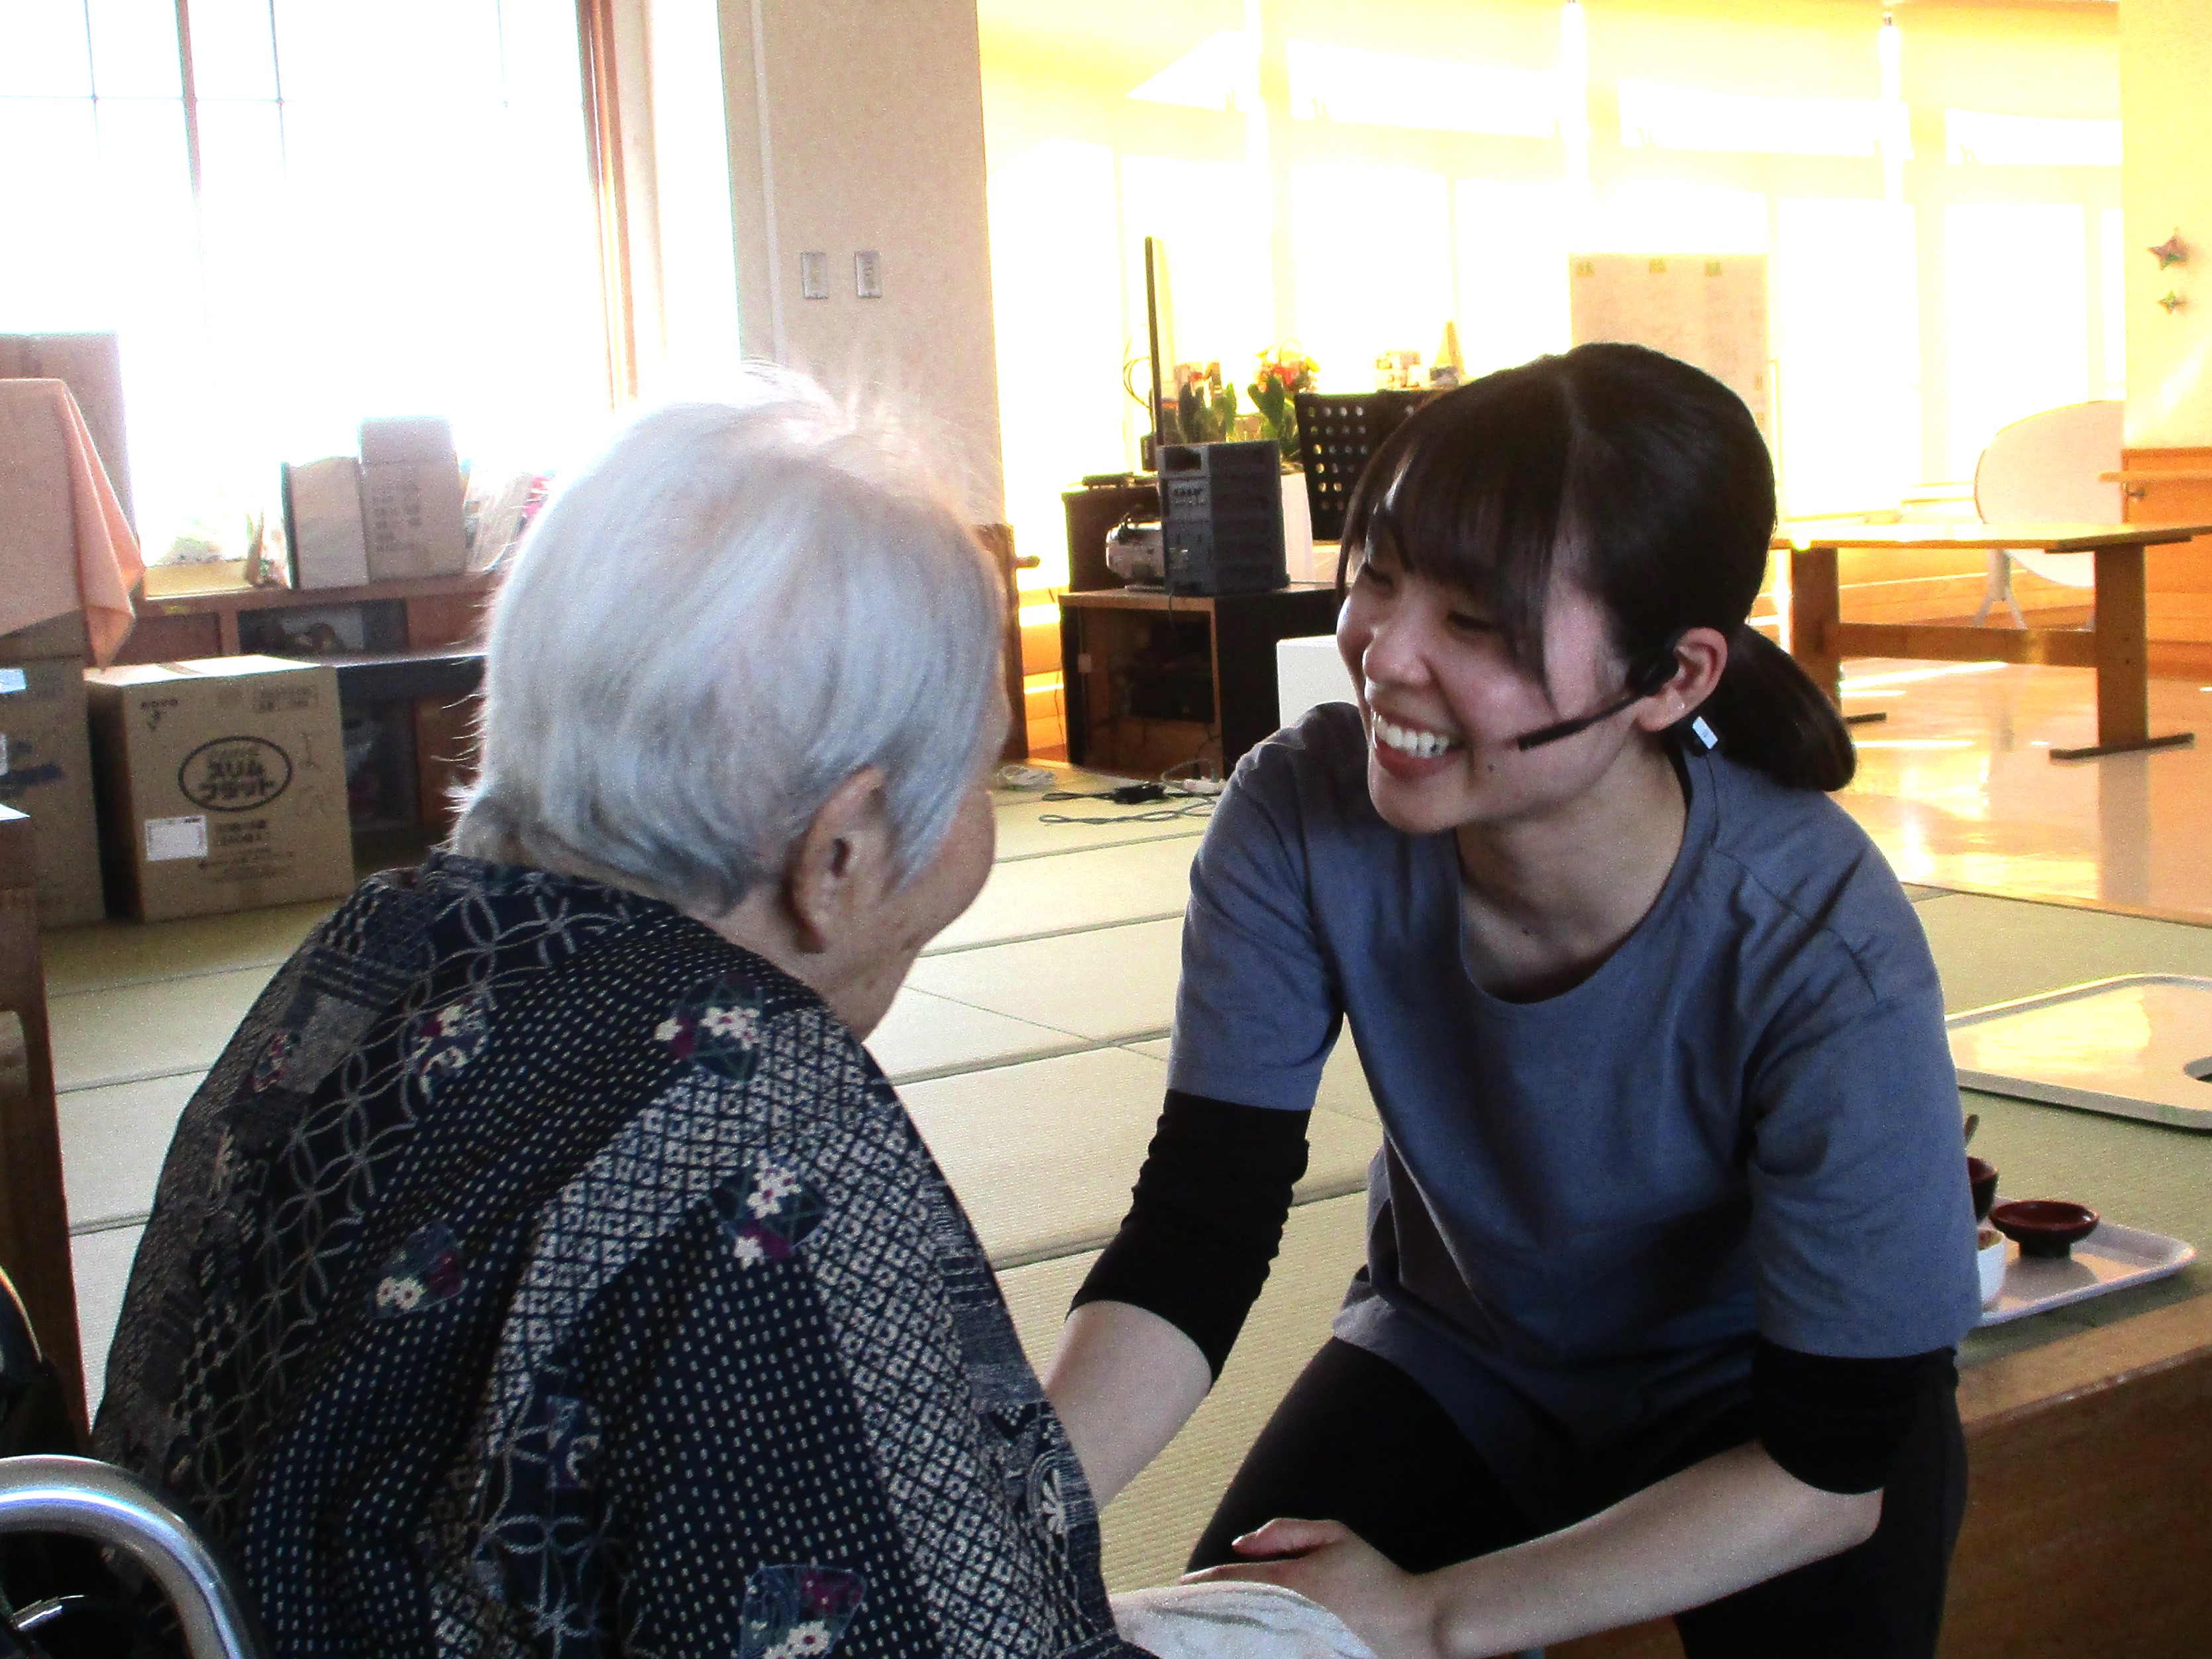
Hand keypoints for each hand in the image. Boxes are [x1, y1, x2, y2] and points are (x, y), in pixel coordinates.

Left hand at [1181, 1518, 1444, 1658]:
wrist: (1415, 1623)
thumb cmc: (1375, 1576)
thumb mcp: (1335, 1536)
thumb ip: (1284, 1532)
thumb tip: (1239, 1544)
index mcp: (1290, 1580)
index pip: (1231, 1581)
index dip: (1201, 1584)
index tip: (1180, 1587)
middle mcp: (1286, 1616)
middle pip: (1230, 1615)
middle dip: (1203, 1612)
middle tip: (1180, 1614)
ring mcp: (1295, 1644)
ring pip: (1243, 1641)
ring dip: (1221, 1636)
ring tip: (1200, 1635)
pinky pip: (1269, 1656)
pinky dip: (1249, 1651)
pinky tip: (1236, 1649)